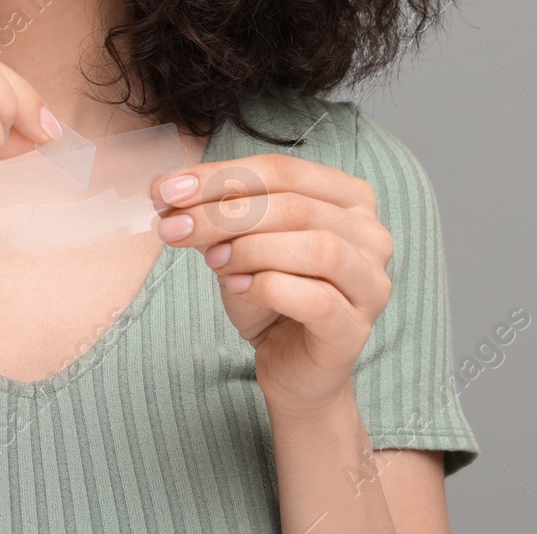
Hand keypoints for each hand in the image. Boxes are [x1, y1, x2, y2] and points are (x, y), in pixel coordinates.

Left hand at [151, 155, 393, 417]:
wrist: (291, 366)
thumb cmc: (271, 295)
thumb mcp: (238, 243)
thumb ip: (218, 214)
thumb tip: (169, 191)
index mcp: (348, 197)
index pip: (282, 170)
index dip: (220, 176)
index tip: (166, 190)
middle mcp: (370, 234)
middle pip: (295, 205)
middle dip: (224, 212)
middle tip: (175, 227)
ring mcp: (371, 282)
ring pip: (316, 247)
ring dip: (251, 249)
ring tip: (213, 261)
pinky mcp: (356, 328)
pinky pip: (317, 298)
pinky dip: (269, 287)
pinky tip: (238, 287)